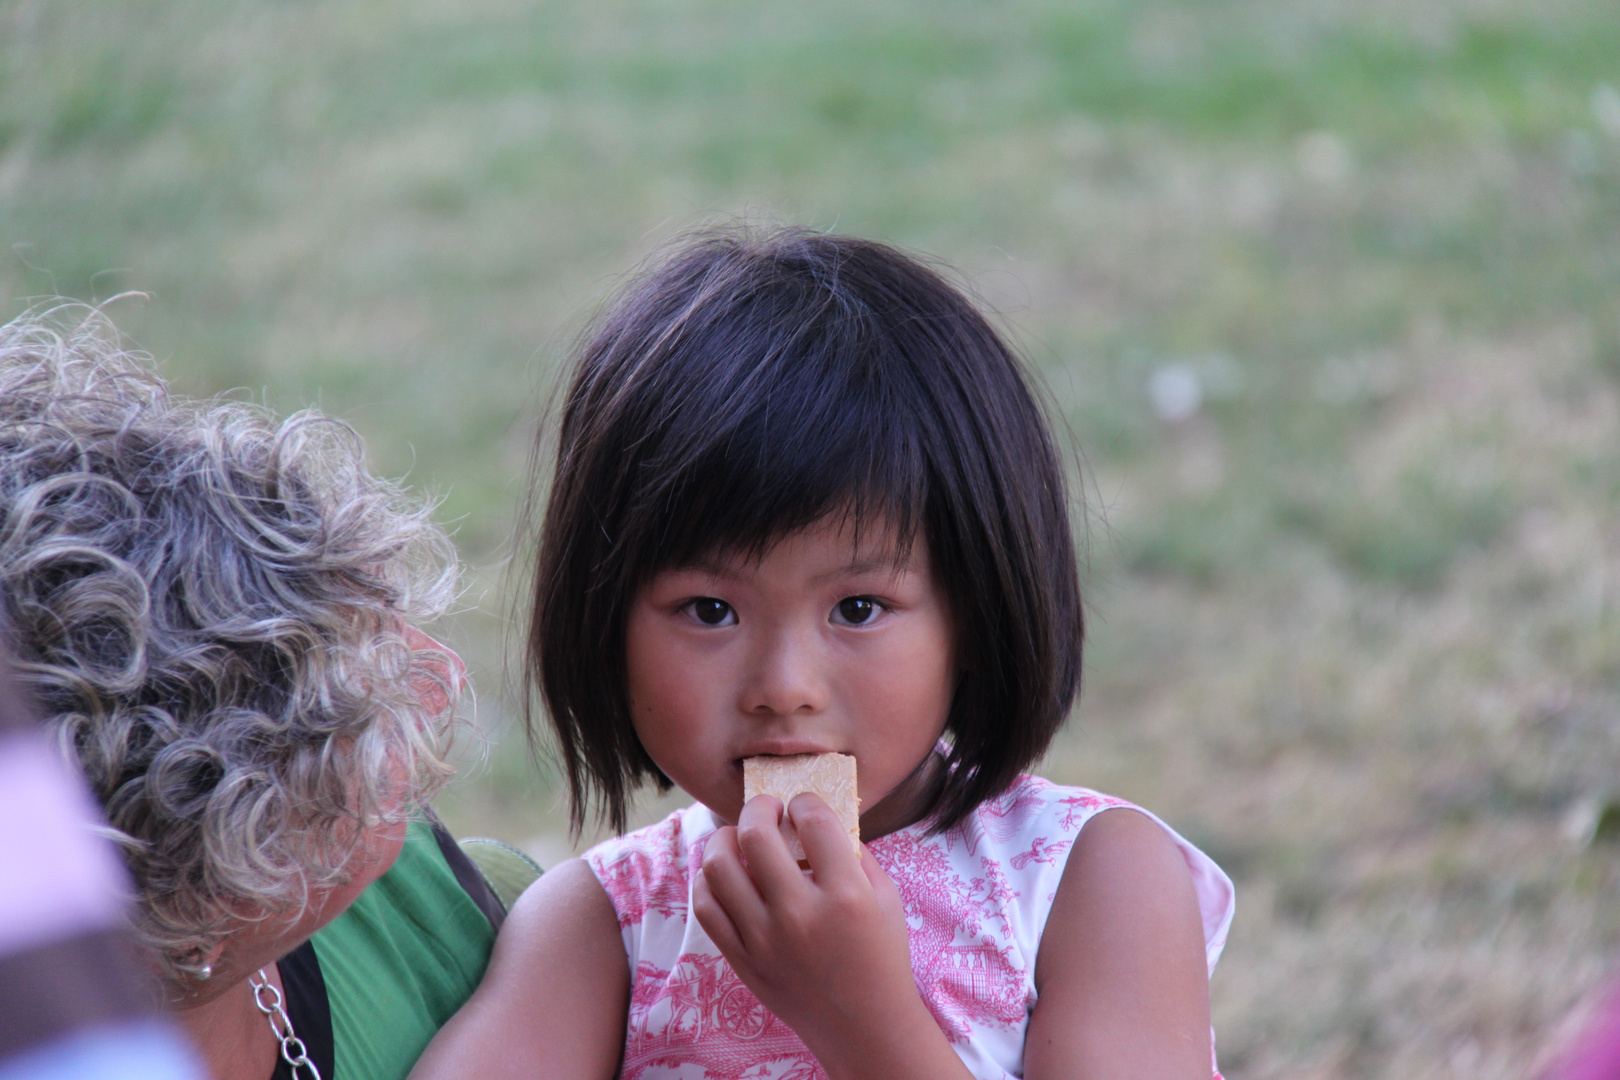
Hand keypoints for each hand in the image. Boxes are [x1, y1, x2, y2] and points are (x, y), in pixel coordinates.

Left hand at [692, 794, 970, 1079]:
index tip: (802, 805)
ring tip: (737, 836)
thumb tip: (815, 816)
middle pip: (755, 835)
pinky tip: (724, 873)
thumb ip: (854, 853)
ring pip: (718, 867)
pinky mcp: (743, 960)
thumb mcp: (886, 898)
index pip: (812, 820)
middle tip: (765, 807)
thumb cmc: (881, 957)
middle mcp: (799, 915)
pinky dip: (708, 881)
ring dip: (724, 838)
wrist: (864, 1026)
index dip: (804, 801)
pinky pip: (706, 907)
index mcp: (845, 895)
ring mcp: (764, 940)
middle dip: (758, 807)